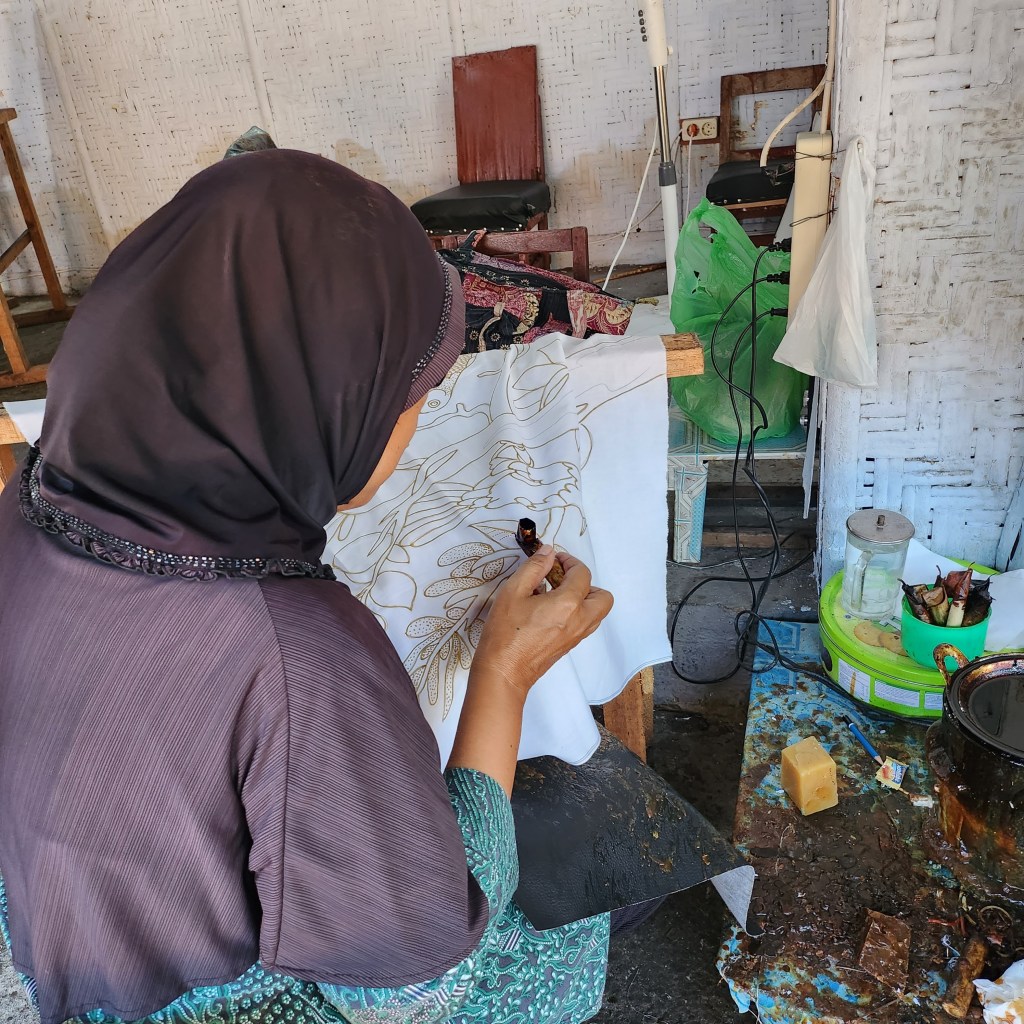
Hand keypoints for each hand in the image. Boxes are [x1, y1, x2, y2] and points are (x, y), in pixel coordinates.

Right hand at [472, 545, 613, 696]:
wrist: (504, 672)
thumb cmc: (505, 633)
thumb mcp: (513, 592)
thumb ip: (534, 568)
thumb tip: (549, 552)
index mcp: (568, 604)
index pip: (582, 574)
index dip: (570, 561)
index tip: (555, 560)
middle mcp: (580, 620)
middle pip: (603, 596)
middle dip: (586, 582)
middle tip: (562, 579)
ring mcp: (577, 636)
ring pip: (597, 612)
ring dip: (584, 598)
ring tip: (556, 594)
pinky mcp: (570, 646)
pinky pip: (585, 623)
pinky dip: (577, 612)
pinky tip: (550, 610)